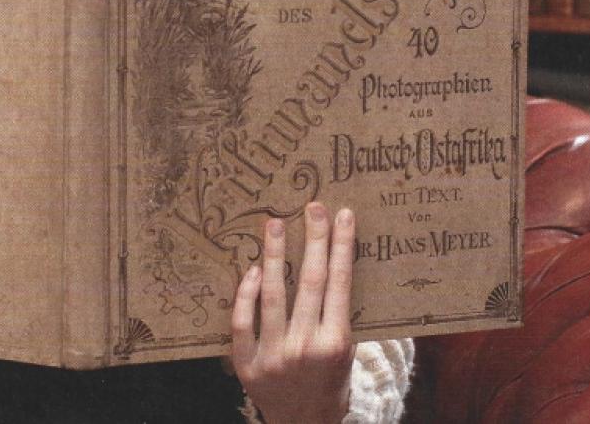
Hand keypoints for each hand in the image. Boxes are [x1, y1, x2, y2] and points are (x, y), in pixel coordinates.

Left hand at [231, 202, 355, 423]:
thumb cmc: (329, 382)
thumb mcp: (346, 352)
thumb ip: (339, 314)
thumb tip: (334, 260)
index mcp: (336, 343)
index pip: (340, 283)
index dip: (341, 246)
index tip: (342, 215)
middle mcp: (306, 347)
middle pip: (310, 281)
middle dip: (313, 240)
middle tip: (312, 206)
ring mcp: (274, 355)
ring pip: (273, 295)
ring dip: (273, 255)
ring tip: (274, 223)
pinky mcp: (246, 363)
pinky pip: (243, 321)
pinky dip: (246, 294)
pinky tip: (252, 269)